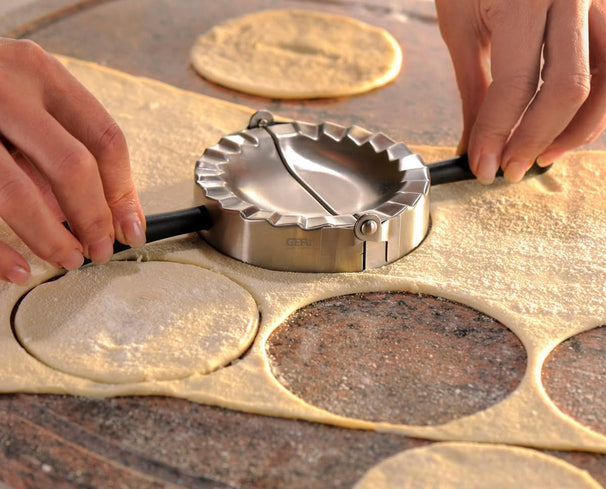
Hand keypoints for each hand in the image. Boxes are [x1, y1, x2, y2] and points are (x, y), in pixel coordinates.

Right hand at [0, 39, 144, 284]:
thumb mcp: (21, 102)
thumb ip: (57, 149)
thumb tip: (103, 212)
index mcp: (38, 72)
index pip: (104, 138)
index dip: (123, 192)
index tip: (131, 228)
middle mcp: (2, 87)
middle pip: (71, 165)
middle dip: (93, 218)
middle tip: (100, 250)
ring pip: (17, 191)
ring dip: (50, 237)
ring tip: (67, 260)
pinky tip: (16, 267)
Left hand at [435, 0, 605, 183]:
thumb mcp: (461, 25)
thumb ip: (474, 87)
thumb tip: (476, 143)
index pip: (516, 85)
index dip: (498, 134)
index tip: (482, 166)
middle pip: (569, 87)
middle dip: (536, 138)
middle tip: (510, 169)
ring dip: (579, 128)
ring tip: (542, 153)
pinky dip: (596, 101)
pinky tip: (569, 123)